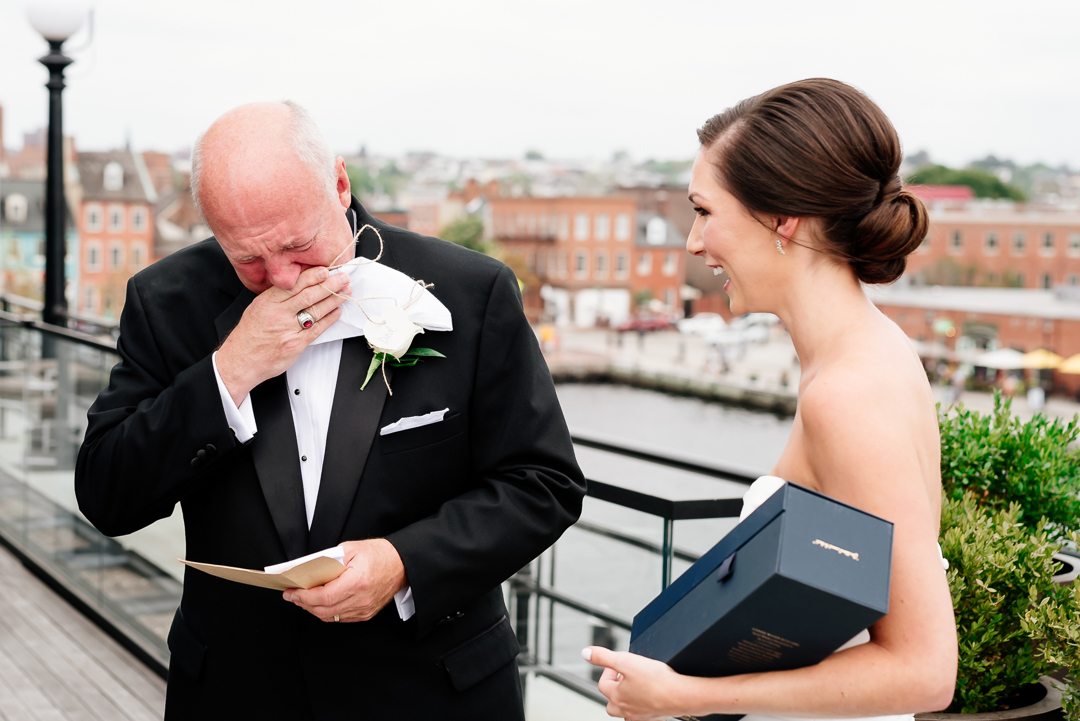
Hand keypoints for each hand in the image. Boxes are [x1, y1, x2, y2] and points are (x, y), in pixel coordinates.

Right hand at [216, 266, 350, 403]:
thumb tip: (300, 284)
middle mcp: (278, 314)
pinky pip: (317, 329)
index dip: (312, 276)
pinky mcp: (296, 344)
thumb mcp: (257, 308)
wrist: (241, 361)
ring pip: (316, 310)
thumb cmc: (249, 335)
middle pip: (309, 295)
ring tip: (345, 292)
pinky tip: (337, 311)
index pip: (294, 285)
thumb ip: (277, 297)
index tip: (326, 270)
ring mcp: (288, 329)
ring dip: (334, 300)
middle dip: (329, 285)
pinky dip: (329, 319)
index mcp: (267, 302)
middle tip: (343, 278)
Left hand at [283, 539, 406, 622]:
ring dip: (313, 610)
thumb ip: (329, 560)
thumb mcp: (351, 549)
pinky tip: (320, 604)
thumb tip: (308, 571)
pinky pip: (341, 618)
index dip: (304, 597)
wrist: (402, 564)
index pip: (324, 596)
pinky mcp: (366, 614)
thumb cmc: (379, 554)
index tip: (291, 592)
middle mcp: (361, 599)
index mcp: (357, 581)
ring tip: (303, 600)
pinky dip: (327, 612)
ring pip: (331, 617)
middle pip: (324, 610)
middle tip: (292, 596)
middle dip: (304, 604)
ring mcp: (364, 609)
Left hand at [583, 646, 688, 720]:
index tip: (618, 663)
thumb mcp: (626, 661)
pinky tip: (651, 697)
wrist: (682, 695)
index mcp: (617, 697)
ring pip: (626, 711)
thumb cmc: (657, 680)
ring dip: (627, 699)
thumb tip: (586, 653)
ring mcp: (641, 716)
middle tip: (625, 676)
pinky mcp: (655, 718)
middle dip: (614, 688)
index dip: (608, 670)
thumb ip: (604, 656)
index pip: (603, 684)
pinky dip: (643, 707)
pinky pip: (643, 715)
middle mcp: (627, 710)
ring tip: (636, 686)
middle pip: (611, 702)